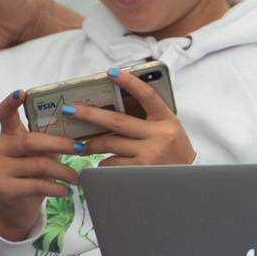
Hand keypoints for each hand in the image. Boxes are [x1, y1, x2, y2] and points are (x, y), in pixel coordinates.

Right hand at [0, 89, 81, 240]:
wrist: (15, 209)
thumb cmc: (33, 174)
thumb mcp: (40, 155)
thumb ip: (51, 141)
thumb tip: (84, 130)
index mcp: (9, 135)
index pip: (5, 114)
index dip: (11, 102)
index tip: (22, 92)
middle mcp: (1, 149)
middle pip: (31, 140)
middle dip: (60, 144)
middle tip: (82, 149)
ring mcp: (0, 169)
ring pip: (38, 165)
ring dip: (64, 171)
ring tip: (79, 177)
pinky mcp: (5, 189)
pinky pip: (36, 185)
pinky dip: (56, 188)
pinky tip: (67, 191)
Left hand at [72, 68, 196, 166]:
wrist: (188, 183)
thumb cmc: (173, 152)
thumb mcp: (169, 129)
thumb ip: (148, 118)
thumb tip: (112, 107)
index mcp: (166, 120)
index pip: (147, 96)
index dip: (129, 82)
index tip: (111, 73)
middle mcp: (158, 136)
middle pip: (116, 122)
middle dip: (89, 115)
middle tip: (68, 110)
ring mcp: (149, 155)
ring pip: (109, 145)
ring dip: (91, 145)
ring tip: (81, 145)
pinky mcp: (139, 172)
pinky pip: (110, 164)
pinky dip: (102, 163)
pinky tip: (104, 164)